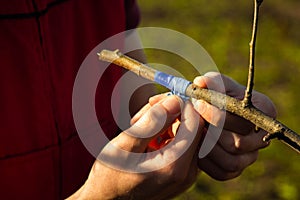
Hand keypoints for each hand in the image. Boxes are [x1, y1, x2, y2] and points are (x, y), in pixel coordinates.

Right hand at [69, 94, 204, 199]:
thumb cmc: (110, 176)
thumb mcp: (124, 146)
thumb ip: (151, 123)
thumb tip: (175, 100)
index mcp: (174, 166)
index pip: (194, 124)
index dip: (181, 104)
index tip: (159, 98)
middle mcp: (186, 172)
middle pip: (192, 128)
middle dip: (170, 113)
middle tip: (145, 110)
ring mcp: (185, 174)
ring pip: (185, 133)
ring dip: (165, 122)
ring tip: (139, 125)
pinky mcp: (180, 172)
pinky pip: (180, 143)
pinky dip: (164, 133)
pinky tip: (145, 134)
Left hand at [193, 72, 276, 180]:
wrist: (206, 115)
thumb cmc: (214, 96)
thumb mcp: (213, 83)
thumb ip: (210, 81)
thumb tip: (201, 82)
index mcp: (263, 111)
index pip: (246, 118)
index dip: (219, 113)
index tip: (198, 104)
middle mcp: (261, 136)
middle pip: (237, 142)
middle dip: (210, 131)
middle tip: (192, 119)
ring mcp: (250, 154)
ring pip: (231, 160)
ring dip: (207, 147)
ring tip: (194, 133)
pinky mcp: (237, 168)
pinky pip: (223, 172)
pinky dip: (206, 162)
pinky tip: (195, 147)